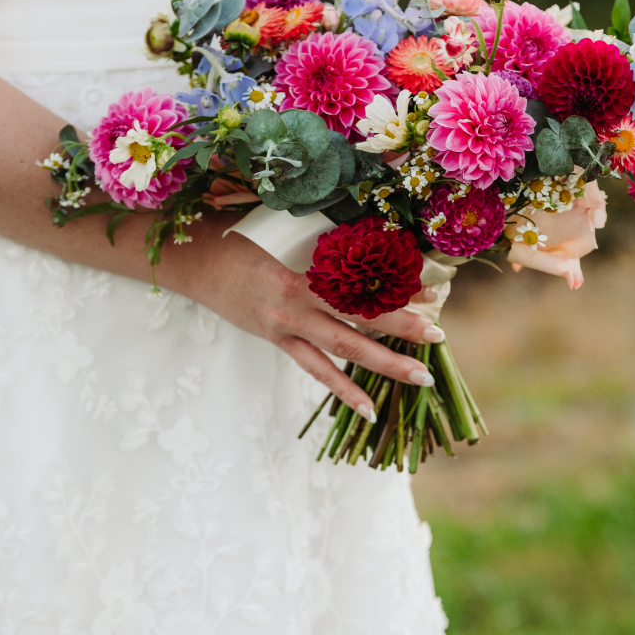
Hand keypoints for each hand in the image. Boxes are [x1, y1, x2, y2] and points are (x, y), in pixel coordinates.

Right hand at [191, 230, 443, 419]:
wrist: (195, 260)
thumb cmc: (242, 232)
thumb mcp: (285, 225)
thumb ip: (327, 235)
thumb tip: (375, 234)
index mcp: (302, 264)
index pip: (360, 277)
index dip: (397, 285)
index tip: (434, 289)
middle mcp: (297, 298)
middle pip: (358, 317)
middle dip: (402, 328)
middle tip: (439, 338)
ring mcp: (286, 324)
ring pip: (343, 349)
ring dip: (384, 364)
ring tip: (420, 377)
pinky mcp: (277, 339)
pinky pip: (315, 369)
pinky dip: (343, 390)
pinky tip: (369, 409)